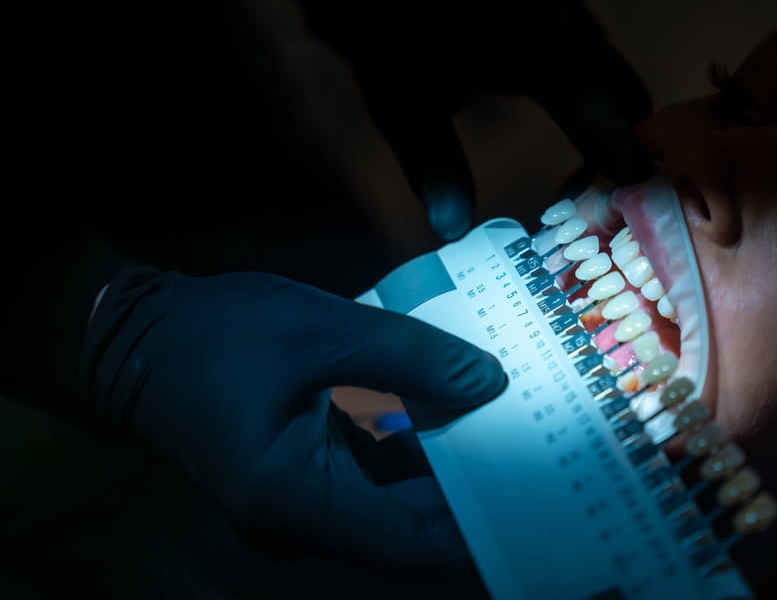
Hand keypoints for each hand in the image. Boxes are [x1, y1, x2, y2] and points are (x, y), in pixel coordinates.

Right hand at [79, 267, 506, 569]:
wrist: (131, 336)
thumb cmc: (212, 334)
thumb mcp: (317, 329)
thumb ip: (411, 356)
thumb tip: (492, 382)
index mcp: (292, 500)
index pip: (408, 545)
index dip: (479, 535)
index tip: (542, 513)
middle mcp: (300, 519)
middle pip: (411, 529)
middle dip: (477, 496)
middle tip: (546, 465)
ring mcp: (303, 502)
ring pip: (398, 505)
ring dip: (452, 470)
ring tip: (515, 435)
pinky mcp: (307, 475)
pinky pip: (377, 478)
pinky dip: (419, 453)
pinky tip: (457, 415)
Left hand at [281, 0, 653, 239]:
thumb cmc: (394, 32)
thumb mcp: (400, 102)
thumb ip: (431, 164)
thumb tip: (454, 232)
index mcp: (537, 36)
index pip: (604, 114)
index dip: (622, 171)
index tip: (627, 222)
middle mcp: (571, 24)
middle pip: (630, 107)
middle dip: (622, 164)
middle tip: (592, 221)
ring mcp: (578, 23)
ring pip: (626, 96)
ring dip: (615, 147)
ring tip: (577, 200)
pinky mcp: (575, 32)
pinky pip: (610, 85)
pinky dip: (605, 127)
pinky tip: (576, 166)